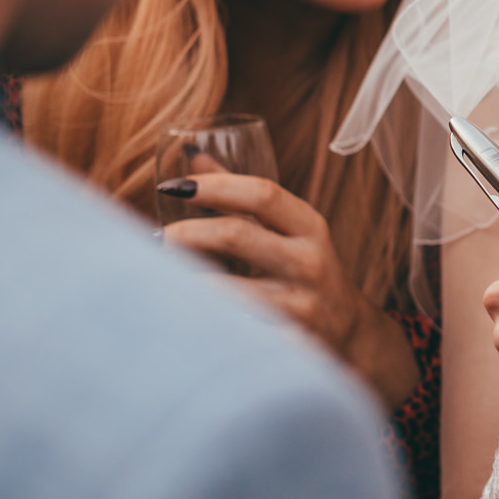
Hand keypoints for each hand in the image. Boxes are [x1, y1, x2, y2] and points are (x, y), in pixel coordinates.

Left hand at [160, 172, 419, 409]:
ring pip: (227, 289)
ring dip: (183, 281)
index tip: (173, 186)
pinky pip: (232, 330)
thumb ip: (239, 195)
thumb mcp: (285, 229)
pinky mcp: (286, 343)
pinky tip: (181, 314)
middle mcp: (309, 262)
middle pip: (236, 235)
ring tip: (157, 276)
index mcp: (309, 227)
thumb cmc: (301, 268)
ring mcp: (299, 305)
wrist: (345, 330)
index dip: (215, 186)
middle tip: (154, 238)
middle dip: (185, 234)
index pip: (263, 194)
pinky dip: (200, 320)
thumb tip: (191, 156)